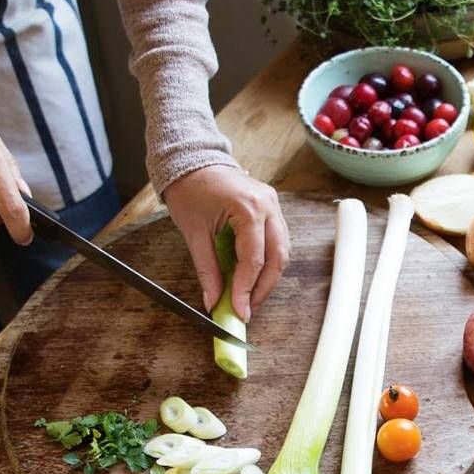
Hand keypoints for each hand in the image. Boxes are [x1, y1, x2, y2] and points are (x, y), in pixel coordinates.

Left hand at [166, 164, 289, 319]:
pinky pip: (278, 240)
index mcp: (247, 208)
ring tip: (250, 294)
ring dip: (269, 276)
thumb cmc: (190, 191)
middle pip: (277, 257)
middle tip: (248, 307)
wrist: (191, 162)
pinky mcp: (272, 208)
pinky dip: (268, 260)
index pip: (254, 259)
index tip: (240, 311)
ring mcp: (273, 205)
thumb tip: (214, 300)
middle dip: (263, 287)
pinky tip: (254, 274)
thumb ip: (207, 270)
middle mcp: (267, 205)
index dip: (247, 289)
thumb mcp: (194, 233)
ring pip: (282, 251)